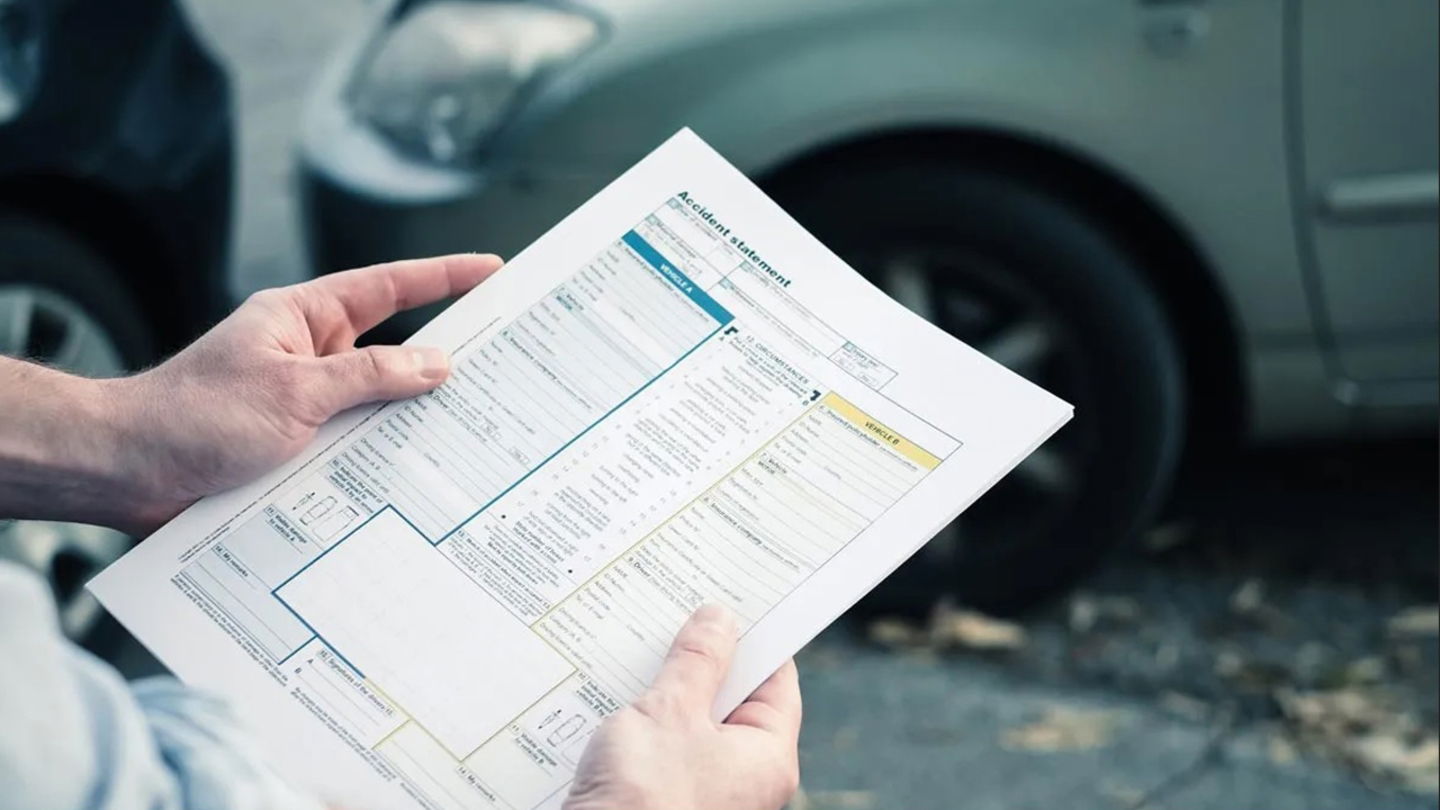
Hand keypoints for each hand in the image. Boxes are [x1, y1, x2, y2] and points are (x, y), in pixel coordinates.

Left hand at [109, 254, 500, 532]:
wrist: (126, 473)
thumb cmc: (192, 417)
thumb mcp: (293, 392)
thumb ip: (370, 376)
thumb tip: (435, 363)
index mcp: (303, 318)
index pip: (388, 287)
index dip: (443, 276)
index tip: (492, 269)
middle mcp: (309, 356)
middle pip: (393, 349)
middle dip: (445, 357)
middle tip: (504, 361)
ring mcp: (305, 403)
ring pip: (379, 405)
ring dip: (412, 421)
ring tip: (469, 430)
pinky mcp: (297, 447)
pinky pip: (355, 446)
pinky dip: (382, 459)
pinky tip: (413, 479)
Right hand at [564, 605, 801, 809]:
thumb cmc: (645, 800)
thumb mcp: (670, 711)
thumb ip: (697, 661)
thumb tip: (719, 620)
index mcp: (768, 758)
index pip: (776, 681)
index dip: (754, 639)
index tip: (731, 603)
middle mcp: (744, 781)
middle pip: (731, 701)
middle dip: (701, 662)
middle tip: (677, 620)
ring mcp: (705, 794)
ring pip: (691, 725)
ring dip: (665, 692)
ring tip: (639, 655)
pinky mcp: (665, 800)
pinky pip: (663, 750)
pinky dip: (644, 724)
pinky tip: (614, 699)